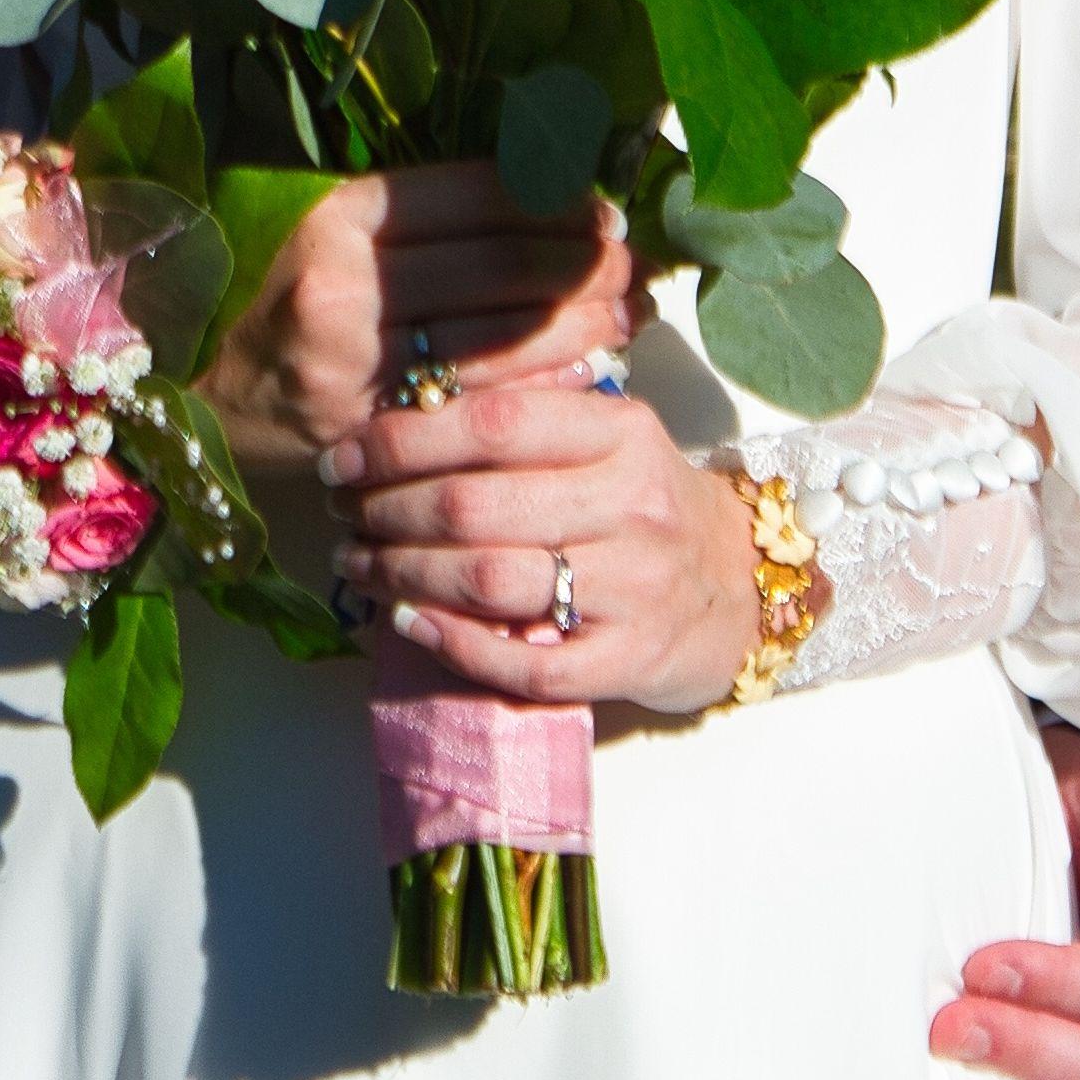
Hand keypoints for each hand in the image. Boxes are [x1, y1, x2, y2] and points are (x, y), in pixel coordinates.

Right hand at [210, 164, 634, 463]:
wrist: (228, 403)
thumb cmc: (305, 306)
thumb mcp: (347, 238)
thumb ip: (433, 218)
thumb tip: (558, 197)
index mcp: (344, 216)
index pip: (475, 195)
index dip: (553, 201)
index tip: (604, 211)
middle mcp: (346, 279)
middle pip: (497, 265)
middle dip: (581, 265)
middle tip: (630, 267)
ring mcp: (356, 357)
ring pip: (499, 335)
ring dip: (578, 325)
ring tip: (624, 315)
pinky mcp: (374, 423)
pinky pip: (483, 399)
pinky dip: (545, 383)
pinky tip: (586, 370)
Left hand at [324, 375, 760, 723]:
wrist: (736, 591)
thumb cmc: (642, 506)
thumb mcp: (605, 440)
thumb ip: (524, 422)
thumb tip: (396, 418)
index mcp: (620, 431)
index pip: (492, 422)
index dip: (400, 440)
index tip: (344, 458)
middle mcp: (632, 503)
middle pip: (474, 506)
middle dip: (386, 512)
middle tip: (343, 516)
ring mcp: (635, 586)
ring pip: (488, 581)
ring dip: (402, 576)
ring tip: (360, 566)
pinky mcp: (630, 659)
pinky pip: (525, 661)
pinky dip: (455, 644)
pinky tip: (410, 624)